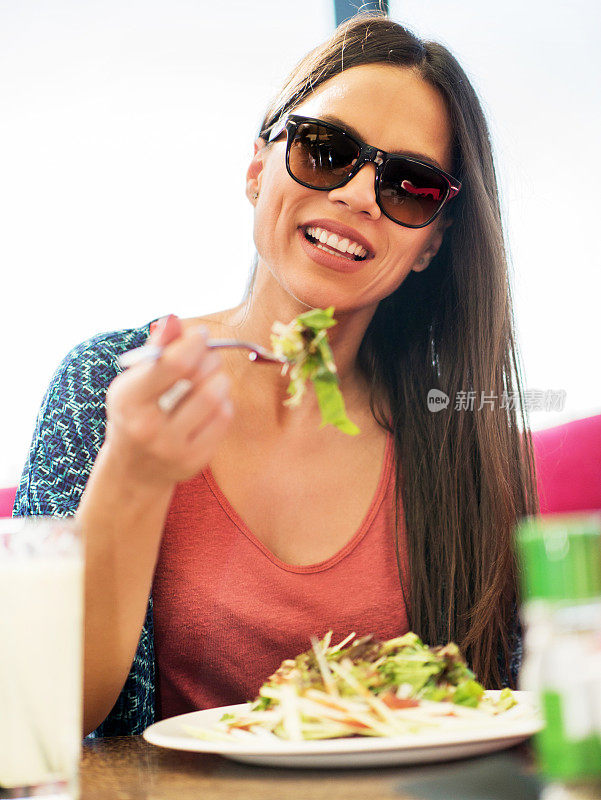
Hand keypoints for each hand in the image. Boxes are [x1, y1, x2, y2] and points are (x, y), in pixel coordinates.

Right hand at [103, 315, 232, 486]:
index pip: (173, 363)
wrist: (134, 470)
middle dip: (209, 358)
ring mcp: (172, 447)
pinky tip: (212, 403)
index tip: (200, 335)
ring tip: (211, 378)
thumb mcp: (135, 382)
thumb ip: (155, 350)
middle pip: (199, 377)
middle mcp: (148, 426)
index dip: (193, 342)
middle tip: (207, 355)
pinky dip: (223, 402)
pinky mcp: (194, 460)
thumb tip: (173, 319)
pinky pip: (223, 418)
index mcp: (128, 400)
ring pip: (215, 397)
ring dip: (219, 379)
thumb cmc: (136, 414)